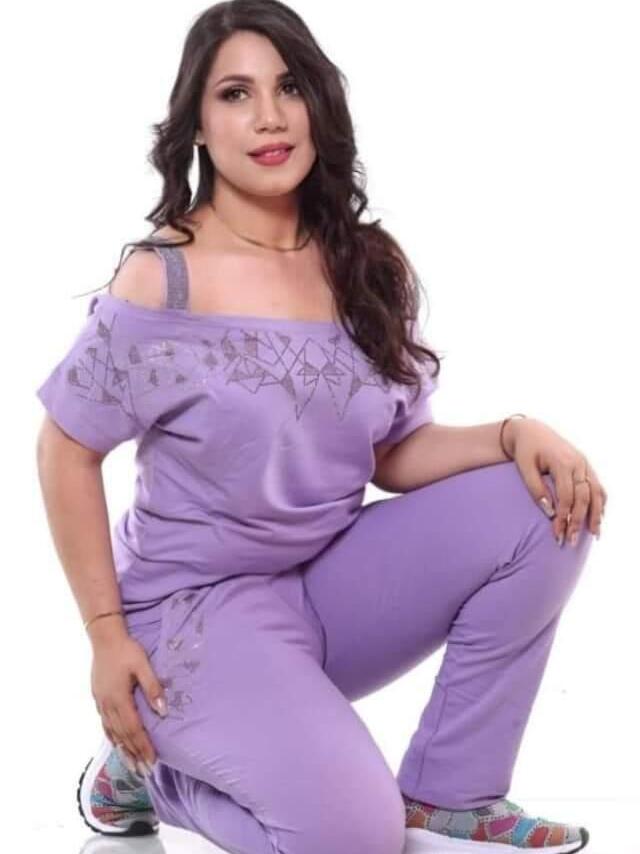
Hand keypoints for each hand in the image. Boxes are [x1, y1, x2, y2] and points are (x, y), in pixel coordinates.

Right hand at [90, 634, 167, 776]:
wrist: (104, 638)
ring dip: (123, 751)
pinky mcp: (99, 699)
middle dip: (135, 754)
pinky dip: (112, 739)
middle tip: (145, 771)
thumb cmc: (126, 650)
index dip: (143, 746)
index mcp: (120, 699)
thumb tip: (163, 712)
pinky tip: (117, 746)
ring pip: (113, 733)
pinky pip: (105, 725)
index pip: (134, 729)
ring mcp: (101, 704)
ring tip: (133, 767)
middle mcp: (108, 705)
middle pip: (123, 736)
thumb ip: (153, 688)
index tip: (152, 761)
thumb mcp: (143, 665)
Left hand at [504, 417, 606, 545]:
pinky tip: (598, 516)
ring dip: (596, 514)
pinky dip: (600, 502)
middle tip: (572, 541)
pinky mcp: (586, 466)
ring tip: (594, 534)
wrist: (532, 431)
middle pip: (584, 498)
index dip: (563, 517)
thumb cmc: (526, 450)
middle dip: (579, 521)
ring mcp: (585, 464)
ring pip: (597, 492)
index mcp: (562, 462)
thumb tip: (549, 512)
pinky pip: (598, 486)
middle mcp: (578, 463)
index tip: (558, 534)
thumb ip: (536, 489)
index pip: (567, 496)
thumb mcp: (524, 468)